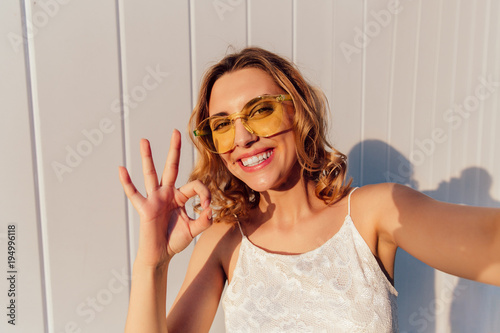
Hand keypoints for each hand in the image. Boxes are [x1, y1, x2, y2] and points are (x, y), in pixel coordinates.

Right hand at [118, 130, 211, 267]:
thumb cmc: (175, 240)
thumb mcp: (194, 230)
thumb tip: (210, 210)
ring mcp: (154, 199)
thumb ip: (204, 221)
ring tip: (144, 140)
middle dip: (174, 150)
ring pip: (151, 174)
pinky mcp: (144, 208)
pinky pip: (134, 193)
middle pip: (170, 167)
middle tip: (176, 132)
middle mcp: (167, 193)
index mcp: (180, 196)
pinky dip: (127, 182)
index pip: (195, 185)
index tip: (207, 208)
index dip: (204, 194)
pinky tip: (121, 169)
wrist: (160, 255)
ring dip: (147, 157)